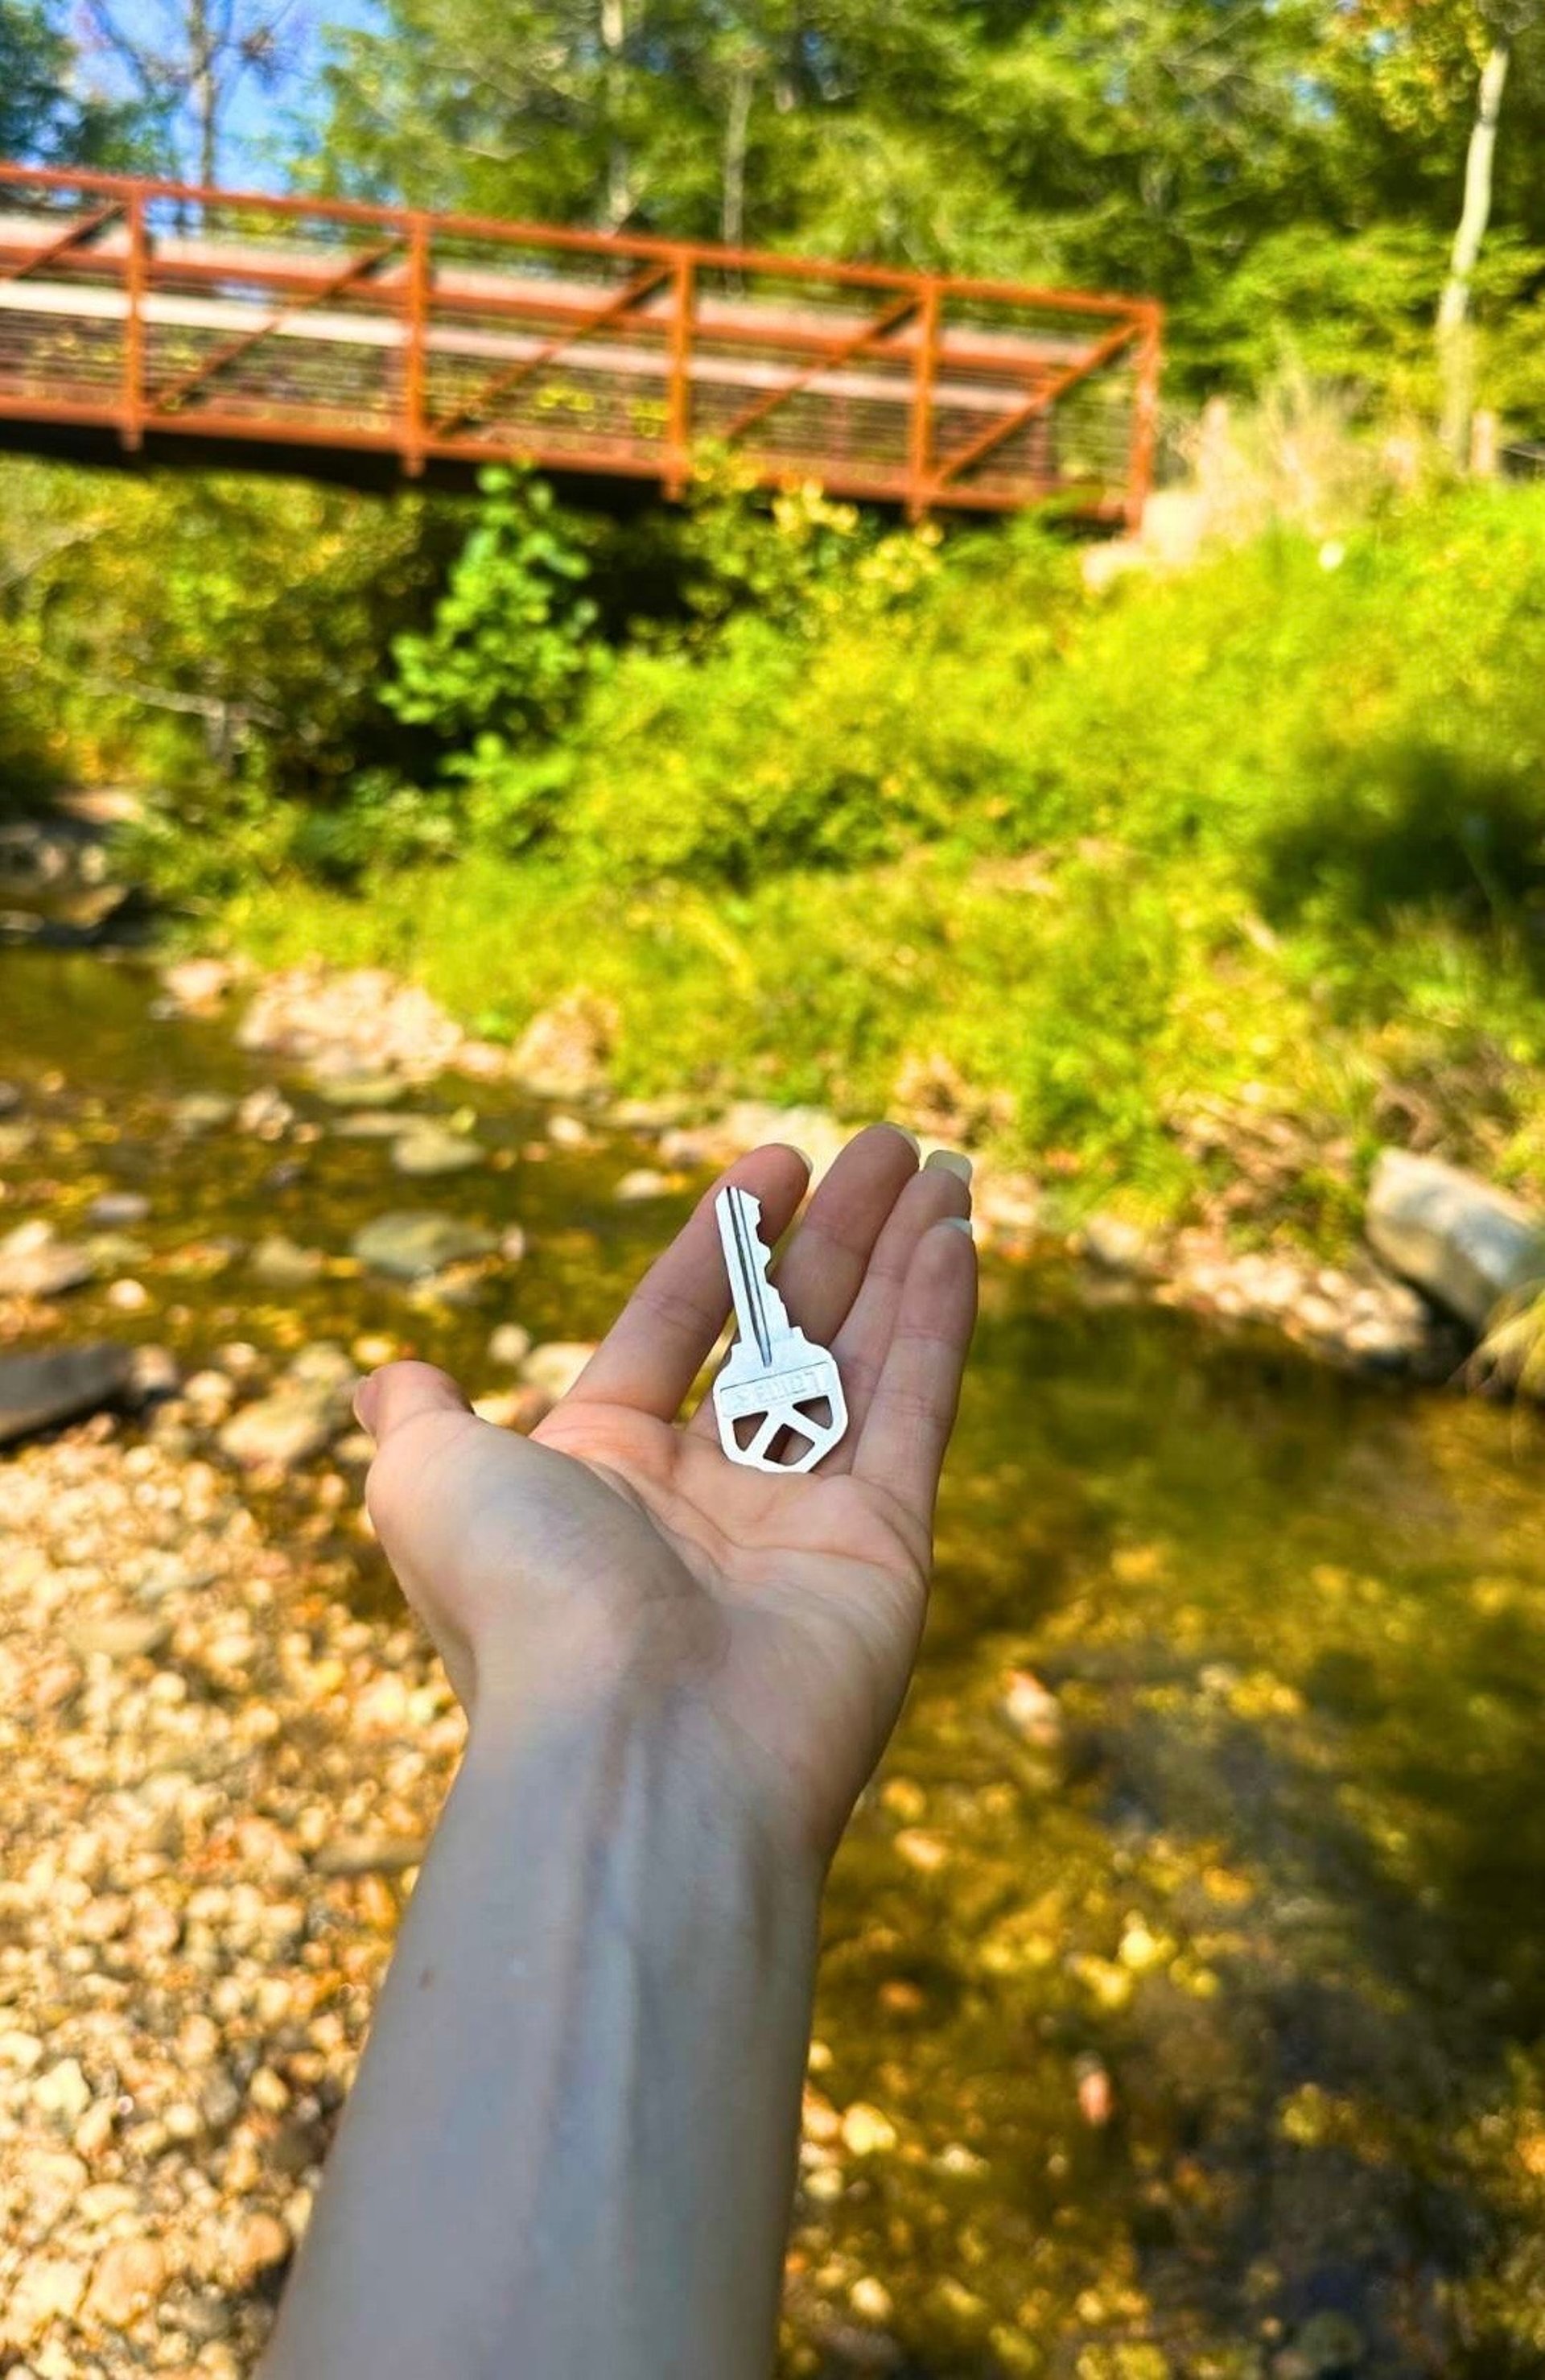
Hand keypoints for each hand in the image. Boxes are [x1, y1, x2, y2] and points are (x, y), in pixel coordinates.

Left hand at [355, 1126, 974, 1859]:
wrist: (635, 1742)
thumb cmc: (525, 1601)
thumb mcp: (428, 1484)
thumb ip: (422, 1422)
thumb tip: (384, 1382)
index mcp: (601, 1474)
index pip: (670, 1327)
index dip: (720, 1243)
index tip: (776, 1161)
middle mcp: (705, 1499)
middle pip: (782, 1333)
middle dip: (835, 1235)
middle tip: (887, 1143)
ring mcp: (802, 1525)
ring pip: (861, 1362)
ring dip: (900, 1259)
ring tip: (941, 1163)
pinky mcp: (884, 1550)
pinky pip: (914, 1412)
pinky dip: (938, 1324)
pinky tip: (956, 1238)